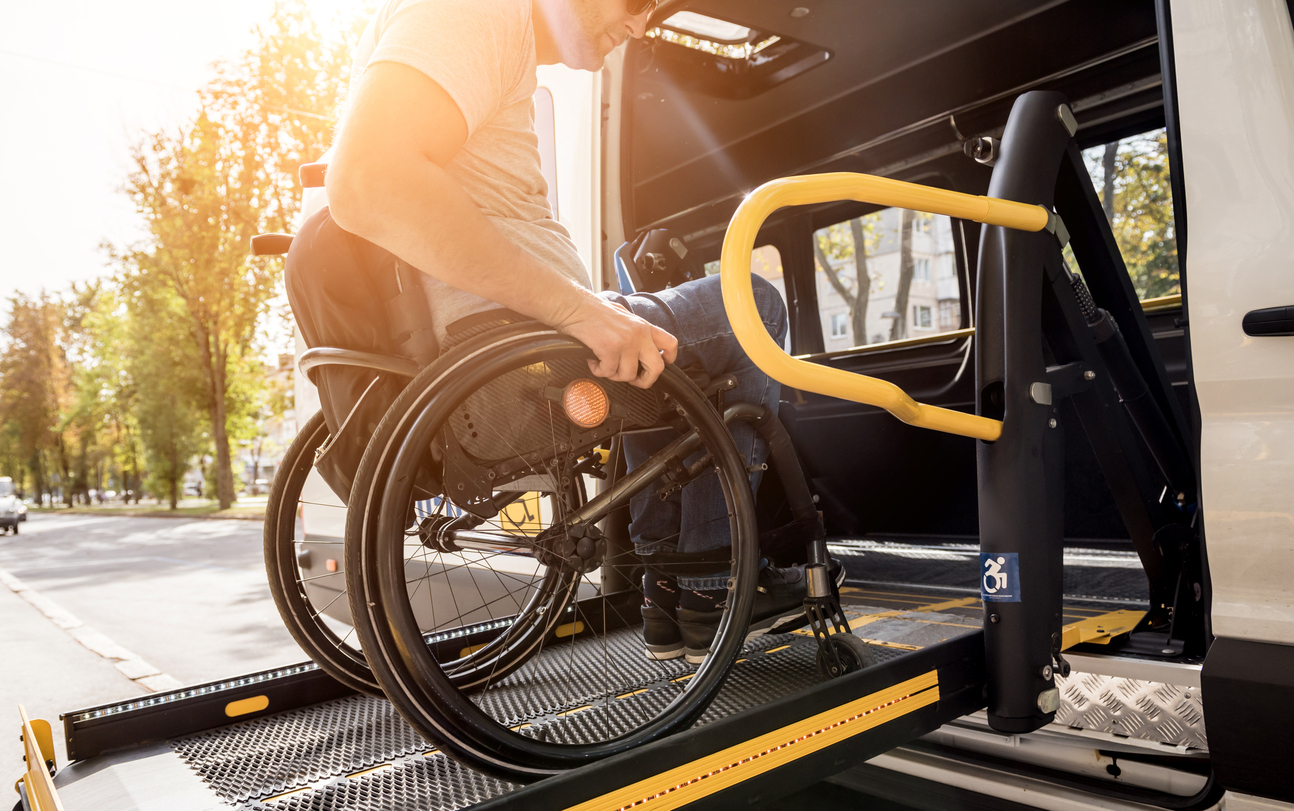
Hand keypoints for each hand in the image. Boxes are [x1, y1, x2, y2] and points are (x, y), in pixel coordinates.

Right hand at [553, 295, 678, 387]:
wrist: (575, 307)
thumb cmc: (594, 312)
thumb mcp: (624, 318)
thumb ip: (636, 334)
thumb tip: (640, 353)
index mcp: (644, 327)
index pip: (671, 344)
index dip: (669, 360)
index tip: (660, 367)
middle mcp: (639, 334)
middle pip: (657, 368)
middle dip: (645, 380)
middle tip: (633, 380)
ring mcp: (626, 342)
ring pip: (628, 375)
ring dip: (614, 375)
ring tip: (604, 364)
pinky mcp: (610, 349)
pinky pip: (608, 372)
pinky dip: (598, 370)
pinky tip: (593, 360)